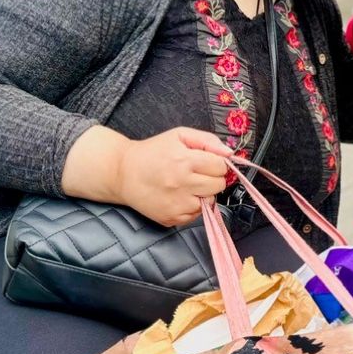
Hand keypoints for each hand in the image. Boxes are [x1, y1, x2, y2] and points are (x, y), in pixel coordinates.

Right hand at [62, 125, 231, 227]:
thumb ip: (207, 141)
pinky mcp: (172, 218)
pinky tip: (180, 196)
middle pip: (219, 185)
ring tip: (188, 184)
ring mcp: (177, 204)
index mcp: (185, 161)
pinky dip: (193, 206)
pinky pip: (197, 215)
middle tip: (197, 173)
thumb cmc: (153, 151)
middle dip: (213, 178)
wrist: (123, 173)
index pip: (220, 167)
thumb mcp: (179, 135)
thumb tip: (229, 153)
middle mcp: (182, 184)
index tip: (206, 162)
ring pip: (210, 201)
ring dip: (204, 193)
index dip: (216, 163)